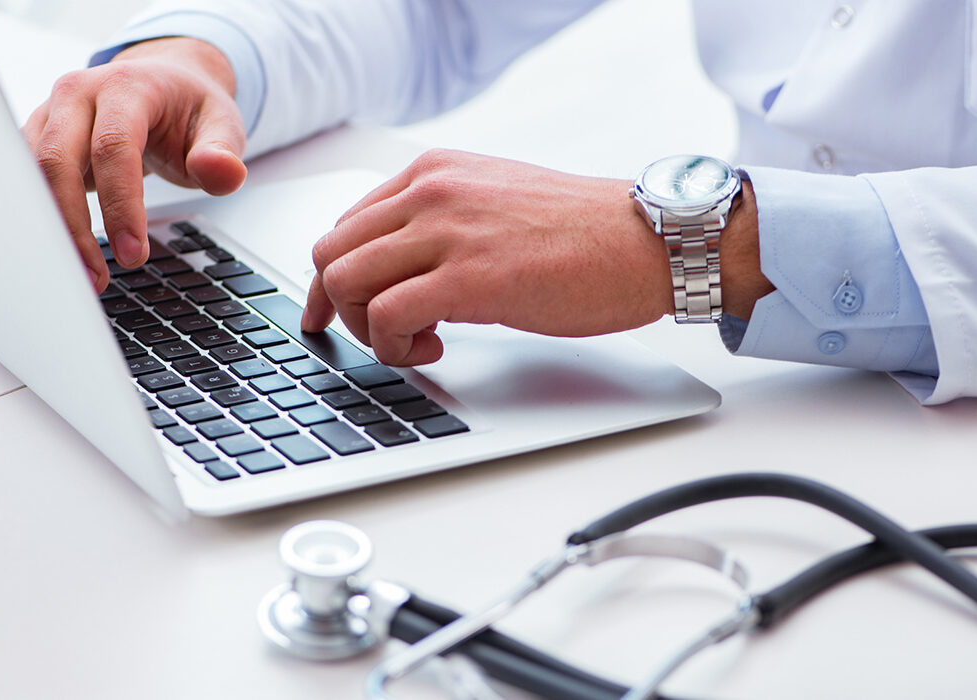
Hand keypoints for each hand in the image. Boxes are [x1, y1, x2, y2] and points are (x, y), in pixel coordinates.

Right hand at [21, 38, 248, 289]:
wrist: (163, 81)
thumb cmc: (189, 108)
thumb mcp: (222, 125)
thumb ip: (223, 153)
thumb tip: (224, 173)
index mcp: (127, 86)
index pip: (113, 146)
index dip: (121, 204)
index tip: (133, 254)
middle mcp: (78, 94)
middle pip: (57, 160)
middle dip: (74, 226)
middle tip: (97, 278)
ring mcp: (50, 114)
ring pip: (32, 174)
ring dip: (52, 229)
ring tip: (80, 275)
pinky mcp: (36, 137)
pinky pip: (26, 181)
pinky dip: (41, 219)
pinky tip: (60, 254)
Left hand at [301, 149, 675, 365]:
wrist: (645, 240)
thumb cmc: (583, 232)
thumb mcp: (494, 203)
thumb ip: (441, 222)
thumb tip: (398, 268)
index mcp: (433, 172)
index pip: (346, 225)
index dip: (333, 279)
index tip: (334, 312)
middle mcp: (430, 192)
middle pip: (332, 254)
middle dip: (341, 307)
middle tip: (378, 337)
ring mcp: (446, 232)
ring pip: (345, 282)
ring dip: (367, 329)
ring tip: (416, 342)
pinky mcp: (467, 277)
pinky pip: (385, 316)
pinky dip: (396, 347)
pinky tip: (434, 350)